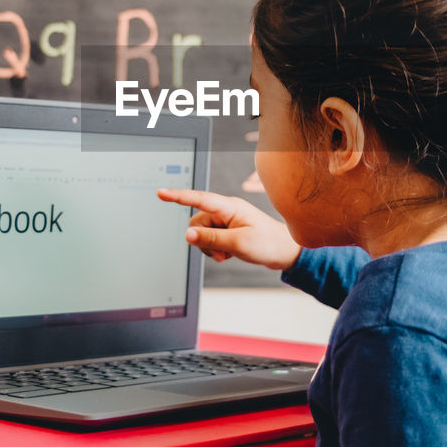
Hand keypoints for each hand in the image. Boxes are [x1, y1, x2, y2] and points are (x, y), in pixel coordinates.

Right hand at [156, 187, 301, 270]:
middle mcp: (226, 211)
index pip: (200, 199)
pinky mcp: (228, 230)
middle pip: (198, 222)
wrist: (285, 252)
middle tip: (222, 253)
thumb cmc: (267, 243)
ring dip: (210, 247)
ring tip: (228, 254)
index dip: (179, 196)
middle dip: (204, 240)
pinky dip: (216, 249)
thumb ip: (210, 239)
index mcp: (230, 207)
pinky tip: (229, 253)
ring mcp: (227, 220)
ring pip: (202, 233)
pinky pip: (210, 239)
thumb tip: (188, 234)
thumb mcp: (238, 243)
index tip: (161, 193)